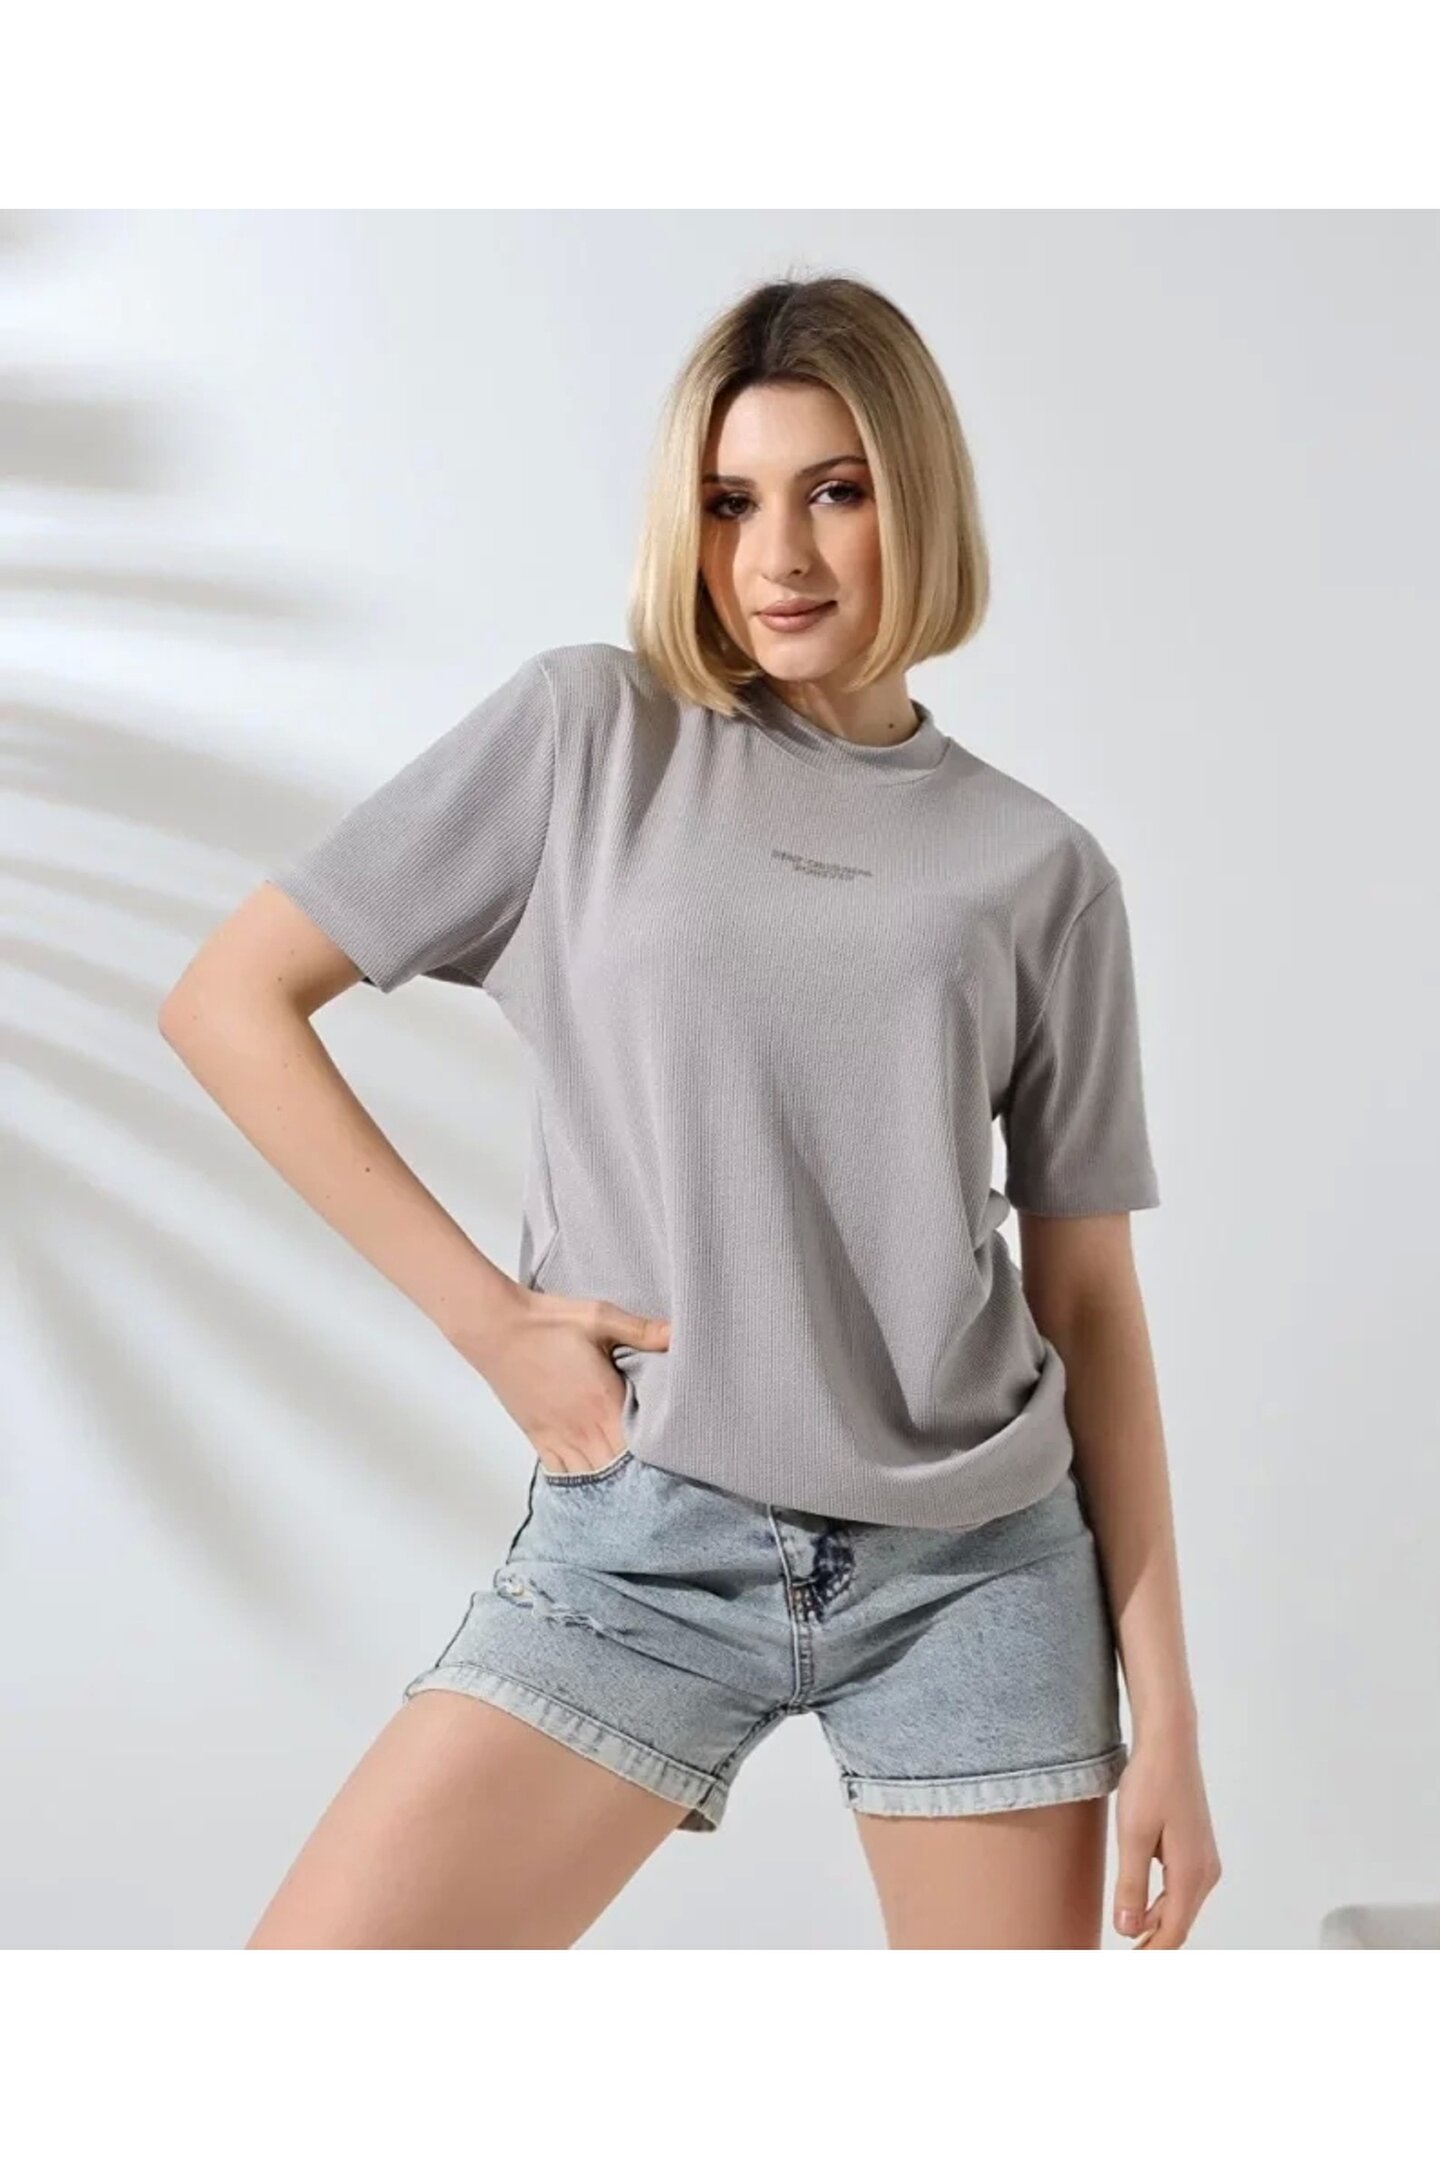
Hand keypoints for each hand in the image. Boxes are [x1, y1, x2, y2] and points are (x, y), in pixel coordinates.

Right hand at [479, 1288, 670, 1477]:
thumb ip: (641, 1330)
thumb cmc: (547, 1322)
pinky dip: (578, 1484)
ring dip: (610, 1487)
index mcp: (604, 1403)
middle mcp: (582, 1428)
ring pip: (590, 1479)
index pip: (640, 1448)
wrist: (496, 1328)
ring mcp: (558, 1436)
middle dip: (639, 1482)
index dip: (660, 1463)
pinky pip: (560, 1474)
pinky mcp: (538, 1437)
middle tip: (662, 1493)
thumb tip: (677, 1333)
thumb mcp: (599, 1317)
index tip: (677, 1468)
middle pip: (617, 1472)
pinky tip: (592, 1494)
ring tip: (632, 1500)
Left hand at [1111, 1721, 1221, 1947]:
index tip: (1127, 1970)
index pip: (1172, 1932)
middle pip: (1178, 1923)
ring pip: (1179, 1907)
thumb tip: (1129, 1931)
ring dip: (1156, 1924)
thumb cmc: (1151, 1783)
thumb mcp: (1132, 1835)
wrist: (1169, 1743)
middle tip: (1122, 1961)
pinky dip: (1161, 1904)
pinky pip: (1179, 1889)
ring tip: (1126, 1938)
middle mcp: (1205, 1872)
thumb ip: (1132, 1886)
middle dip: (1153, 1945)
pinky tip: (1139, 1905)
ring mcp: (1204, 1860)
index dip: (1151, 1955)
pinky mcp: (1196, 1849)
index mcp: (1192, 1873)